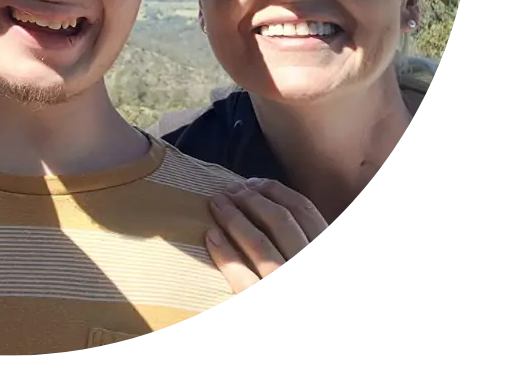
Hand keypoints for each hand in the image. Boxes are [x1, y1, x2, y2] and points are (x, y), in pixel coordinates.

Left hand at [206, 177, 328, 293]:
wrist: (293, 351)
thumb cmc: (292, 270)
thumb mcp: (307, 252)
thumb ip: (305, 239)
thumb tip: (272, 205)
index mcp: (323, 248)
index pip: (304, 210)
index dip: (275, 191)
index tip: (252, 182)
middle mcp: (307, 262)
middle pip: (279, 221)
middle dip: (250, 198)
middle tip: (229, 190)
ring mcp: (284, 282)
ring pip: (259, 243)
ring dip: (233, 218)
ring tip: (215, 203)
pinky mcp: (258, 302)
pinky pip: (241, 277)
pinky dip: (225, 253)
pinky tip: (211, 236)